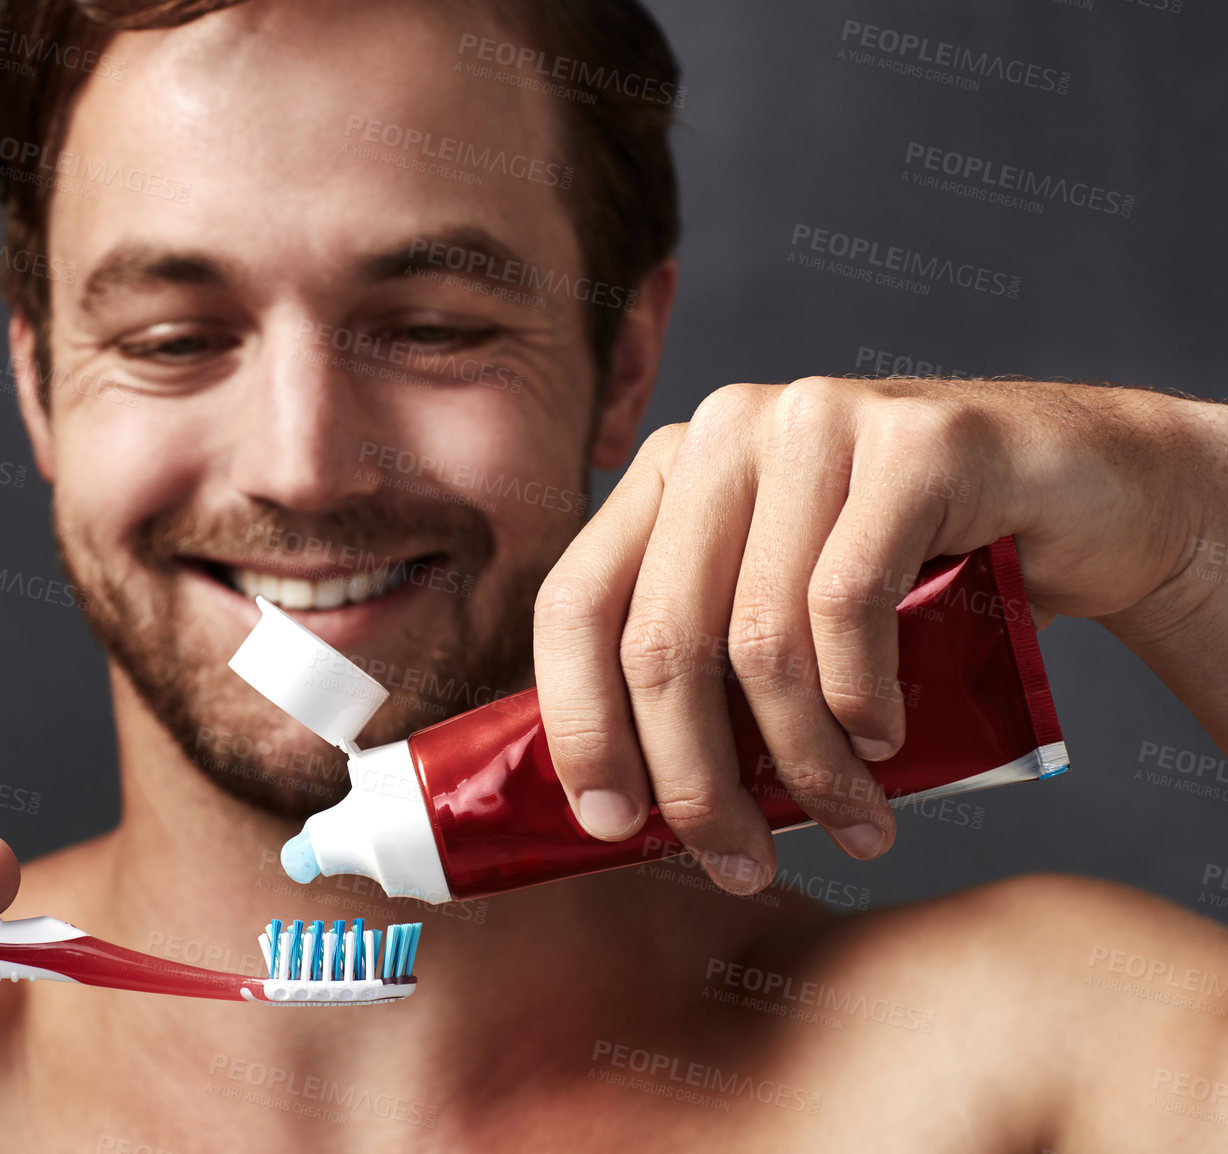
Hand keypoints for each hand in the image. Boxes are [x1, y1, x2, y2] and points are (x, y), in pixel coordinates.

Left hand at [534, 376, 1223, 892]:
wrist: (1091, 496)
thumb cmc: (921, 576)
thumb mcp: (787, 616)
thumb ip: (703, 670)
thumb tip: (612, 809)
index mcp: (666, 474)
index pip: (575, 604)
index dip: (579, 724)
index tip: (611, 827)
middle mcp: (722, 431)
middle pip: (661, 639)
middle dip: (696, 780)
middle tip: (739, 864)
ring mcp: (814, 422)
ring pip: (760, 640)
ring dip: (802, 766)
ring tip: (850, 823)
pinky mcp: (912, 443)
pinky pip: (849, 605)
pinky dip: (861, 702)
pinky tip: (886, 743)